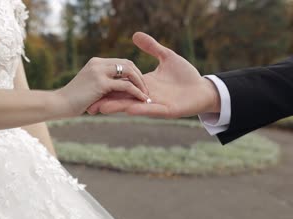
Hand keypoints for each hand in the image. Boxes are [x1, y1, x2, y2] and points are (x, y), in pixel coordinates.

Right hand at [55, 57, 148, 116]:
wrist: (59, 104)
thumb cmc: (72, 100)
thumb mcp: (88, 87)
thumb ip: (101, 84)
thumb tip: (114, 91)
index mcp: (96, 62)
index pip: (121, 62)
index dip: (133, 72)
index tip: (140, 85)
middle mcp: (98, 63)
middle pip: (128, 64)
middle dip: (140, 76)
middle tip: (146, 90)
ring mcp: (99, 72)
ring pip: (129, 71)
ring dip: (140, 83)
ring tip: (146, 95)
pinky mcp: (101, 83)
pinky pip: (125, 85)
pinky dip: (136, 92)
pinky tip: (142, 99)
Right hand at [87, 32, 220, 117]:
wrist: (203, 89)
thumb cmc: (186, 75)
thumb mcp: (167, 57)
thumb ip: (151, 47)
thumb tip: (135, 35)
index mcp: (143, 84)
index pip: (121, 85)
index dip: (108, 88)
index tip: (93, 89)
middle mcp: (145, 95)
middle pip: (122, 98)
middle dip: (106, 101)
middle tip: (90, 104)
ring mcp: (154, 104)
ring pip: (132, 106)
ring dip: (117, 107)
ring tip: (102, 109)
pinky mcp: (165, 110)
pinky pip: (150, 110)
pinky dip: (140, 109)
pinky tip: (129, 109)